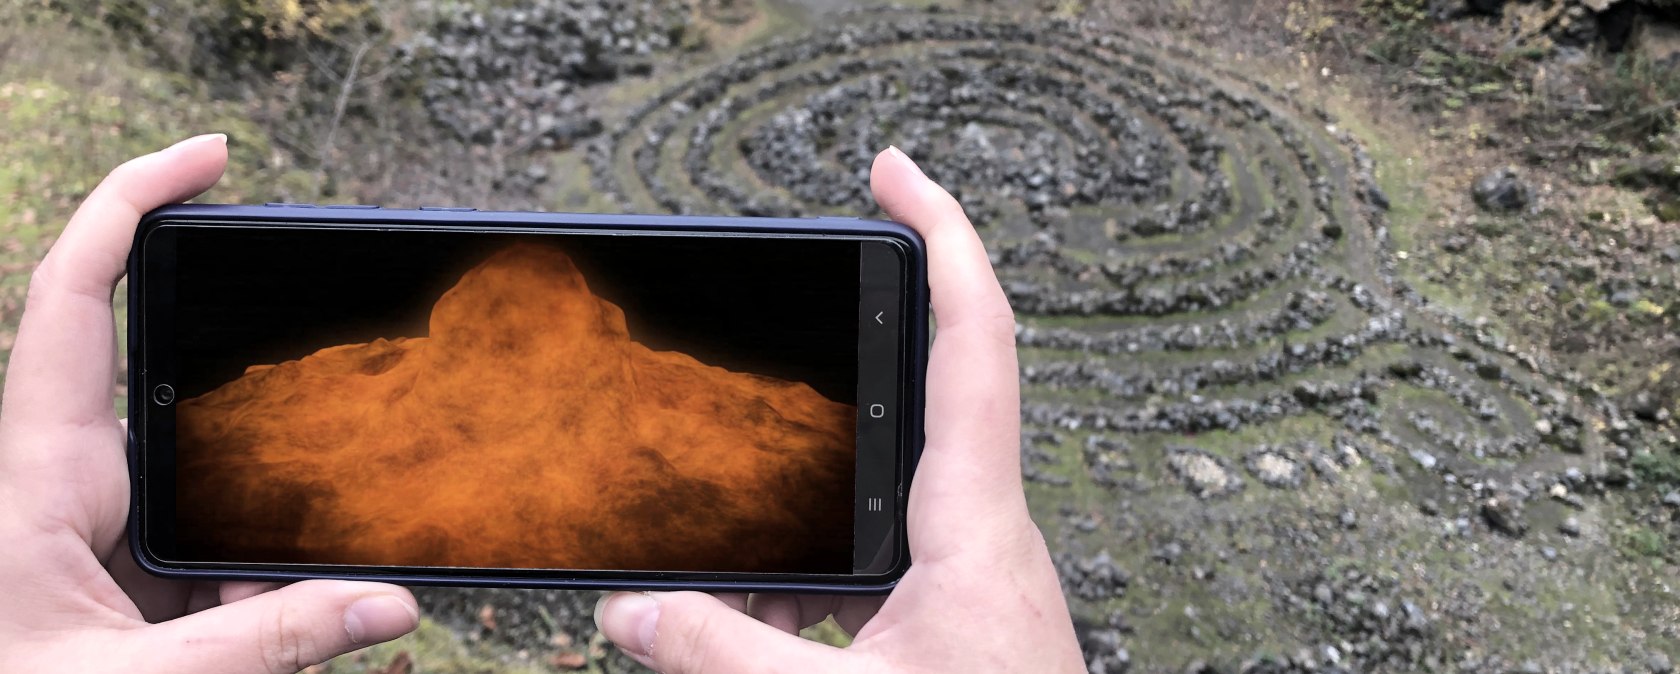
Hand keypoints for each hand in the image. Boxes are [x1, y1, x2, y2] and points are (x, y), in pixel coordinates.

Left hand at [0, 135, 419, 672]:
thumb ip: (266, 645)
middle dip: (259, 396)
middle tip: (321, 400)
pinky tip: (267, 629)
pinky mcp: (126, 570)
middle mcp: (64, 479)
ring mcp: (98, 524)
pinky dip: (257, 586)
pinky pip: (217, 547)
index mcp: (35, 476)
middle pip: (169, 379)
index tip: (210, 157)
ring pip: (211, 478)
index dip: (128, 206)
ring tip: (274, 604)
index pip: (72, 301)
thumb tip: (391, 602)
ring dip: (265, 536)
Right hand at [593, 147, 1083, 672]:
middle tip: (811, 276)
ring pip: (885, 484)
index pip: (974, 341)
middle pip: (931, 385)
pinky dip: (808, 563)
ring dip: (811, 483)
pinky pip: (873, 555)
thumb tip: (628, 613)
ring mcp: (972, 574)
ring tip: (732, 496)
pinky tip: (753, 607)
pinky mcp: (955, 618)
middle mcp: (984, 530)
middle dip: (865, 331)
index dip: (943, 237)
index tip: (895, 170)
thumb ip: (723, 657)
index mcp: (976, 524)